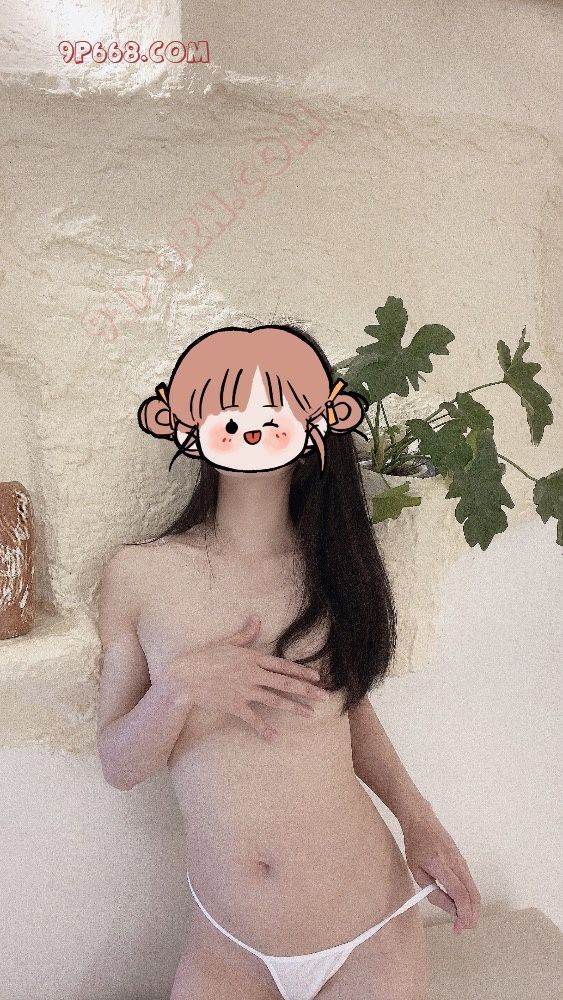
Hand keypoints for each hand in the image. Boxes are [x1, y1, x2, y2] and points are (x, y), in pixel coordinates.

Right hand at [164, 615, 325, 741]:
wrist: (184, 677)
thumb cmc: (204, 658)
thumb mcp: (227, 643)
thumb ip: (245, 634)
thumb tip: (257, 618)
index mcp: (251, 658)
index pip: (282, 665)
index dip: (301, 671)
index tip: (317, 677)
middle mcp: (252, 674)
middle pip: (285, 683)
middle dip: (307, 690)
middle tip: (325, 697)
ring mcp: (244, 691)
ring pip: (274, 700)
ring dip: (294, 707)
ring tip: (310, 714)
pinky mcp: (234, 705)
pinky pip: (253, 719)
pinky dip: (264, 729)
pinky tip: (276, 737)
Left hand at [401, 802, 480, 933]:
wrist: (422, 820)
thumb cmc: (415, 845)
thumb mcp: (417, 871)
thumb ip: (434, 892)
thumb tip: (451, 909)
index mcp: (442, 866)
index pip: (460, 894)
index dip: (462, 914)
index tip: (458, 928)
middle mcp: (457, 864)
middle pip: (473, 895)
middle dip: (471, 916)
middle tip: (461, 928)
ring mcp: (462, 861)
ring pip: (474, 889)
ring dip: (472, 908)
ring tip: (462, 920)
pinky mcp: (463, 861)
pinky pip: (470, 883)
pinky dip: (470, 897)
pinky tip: (461, 905)